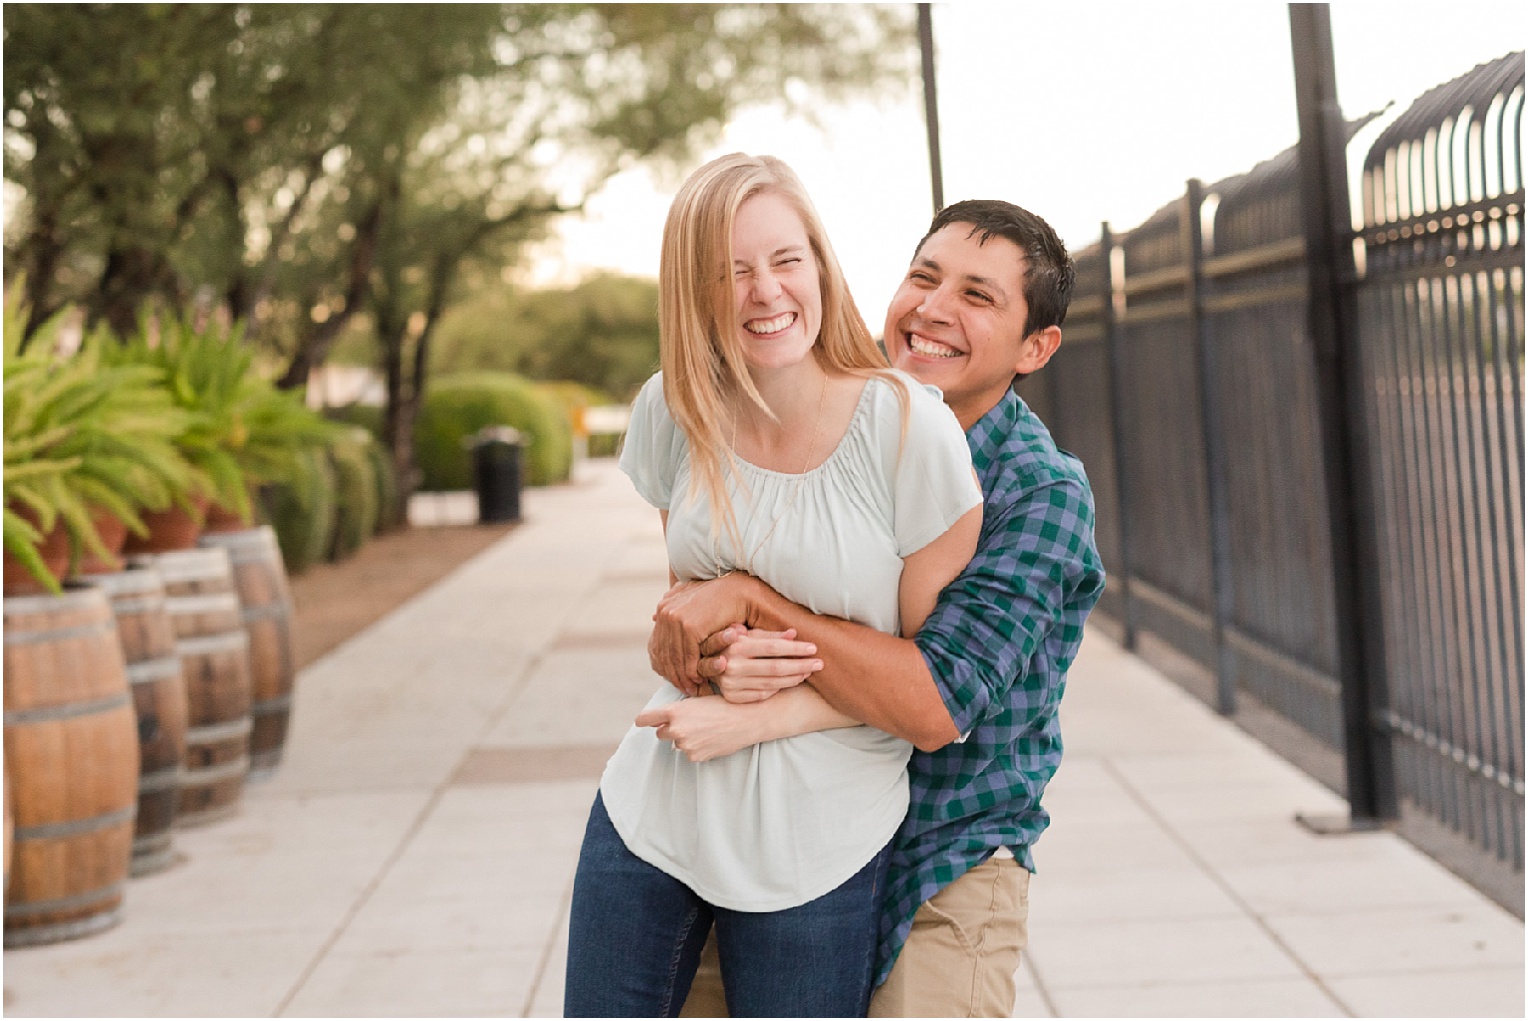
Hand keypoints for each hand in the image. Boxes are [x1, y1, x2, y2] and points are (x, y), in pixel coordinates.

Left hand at [635, 695, 765, 762]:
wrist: (745, 720)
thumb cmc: (723, 705)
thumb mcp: (697, 701)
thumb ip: (677, 710)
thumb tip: (661, 718)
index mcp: (674, 711)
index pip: (644, 719)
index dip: (644, 720)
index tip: (644, 721)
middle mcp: (676, 729)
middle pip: (660, 733)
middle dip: (670, 730)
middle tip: (689, 723)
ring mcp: (685, 745)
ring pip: (677, 744)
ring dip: (686, 739)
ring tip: (706, 730)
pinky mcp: (695, 757)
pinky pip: (690, 753)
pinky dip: (697, 748)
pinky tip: (711, 739)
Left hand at [649, 574, 754, 694]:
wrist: (737, 592)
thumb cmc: (718, 598)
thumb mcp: (690, 601)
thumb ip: (672, 606)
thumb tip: (653, 618)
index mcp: (664, 609)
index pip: (660, 644)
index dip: (666, 665)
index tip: (674, 679)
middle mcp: (666, 613)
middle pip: (665, 653)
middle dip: (673, 674)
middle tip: (683, 689)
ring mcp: (676, 619)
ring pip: (676, 657)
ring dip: (683, 677)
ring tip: (691, 689)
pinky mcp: (690, 627)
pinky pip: (689, 656)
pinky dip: (693, 672)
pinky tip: (700, 680)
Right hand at [699, 625, 821, 703]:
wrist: (706, 665)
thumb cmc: (733, 645)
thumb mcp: (748, 635)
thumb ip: (770, 635)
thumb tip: (794, 633)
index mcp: (738, 645)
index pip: (774, 647)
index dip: (795, 648)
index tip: (813, 648)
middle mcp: (733, 665)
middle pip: (776, 668)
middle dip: (801, 665)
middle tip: (819, 663)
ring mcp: (732, 684)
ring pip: (772, 683)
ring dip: (794, 678)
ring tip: (808, 672)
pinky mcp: (733, 697)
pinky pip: (763, 694)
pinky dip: (779, 688)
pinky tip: (791, 681)